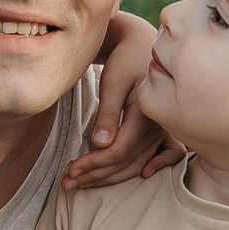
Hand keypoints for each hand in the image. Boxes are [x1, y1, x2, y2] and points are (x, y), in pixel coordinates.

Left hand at [64, 19, 188, 189]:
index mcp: (145, 114)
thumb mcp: (113, 82)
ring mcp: (161, 130)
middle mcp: (157, 127)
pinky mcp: (160, 130)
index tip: (70, 170)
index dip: (94, 164)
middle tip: (67, 183)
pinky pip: (158, 156)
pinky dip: (148, 167)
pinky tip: (144, 176)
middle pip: (127, 162)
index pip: (119, 151)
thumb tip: (100, 144)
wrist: (143, 45)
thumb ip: (107, 113)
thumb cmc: (125, 60)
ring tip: (81, 183)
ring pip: (137, 163)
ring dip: (109, 177)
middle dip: (96, 176)